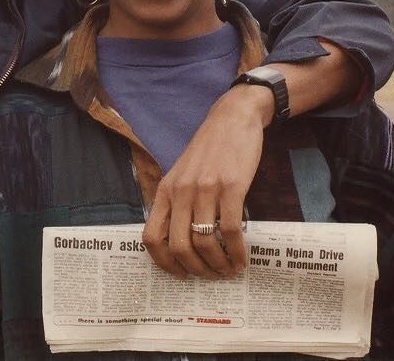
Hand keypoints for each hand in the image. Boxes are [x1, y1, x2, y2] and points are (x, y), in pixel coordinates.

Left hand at [142, 84, 269, 278]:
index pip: (151, 237)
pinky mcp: (231, 186)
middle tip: (210, 276)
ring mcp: (205, 189)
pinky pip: (230, 230)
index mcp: (165, 190)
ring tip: (229, 270)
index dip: (164, 263)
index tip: (180, 273)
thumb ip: (177, 201)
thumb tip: (180, 240)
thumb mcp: (182, 173)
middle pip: (178, 246)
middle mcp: (181, 192)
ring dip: (218, 265)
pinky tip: (241, 258)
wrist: (233, 117)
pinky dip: (236, 252)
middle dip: (195, 270)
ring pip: (204, 242)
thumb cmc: (209, 148)